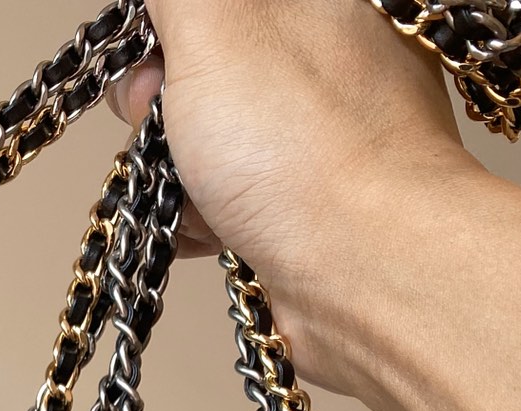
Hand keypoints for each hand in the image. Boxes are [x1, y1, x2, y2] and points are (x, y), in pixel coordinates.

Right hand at [110, 0, 476, 394]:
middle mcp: (327, 58)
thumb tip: (164, 0)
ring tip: (197, 198)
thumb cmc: (302, 150)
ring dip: (179, 174)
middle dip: (162, 107)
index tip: (153, 60)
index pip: (211, 5)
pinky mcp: (311, 207)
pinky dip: (207, 220)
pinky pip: (234, 200)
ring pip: (212, 139)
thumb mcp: (215, 26)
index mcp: (317, 0)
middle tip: (168, 130)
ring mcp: (323, 136)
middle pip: (203, 66)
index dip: (164, 30)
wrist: (367, 273)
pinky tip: (209, 233)